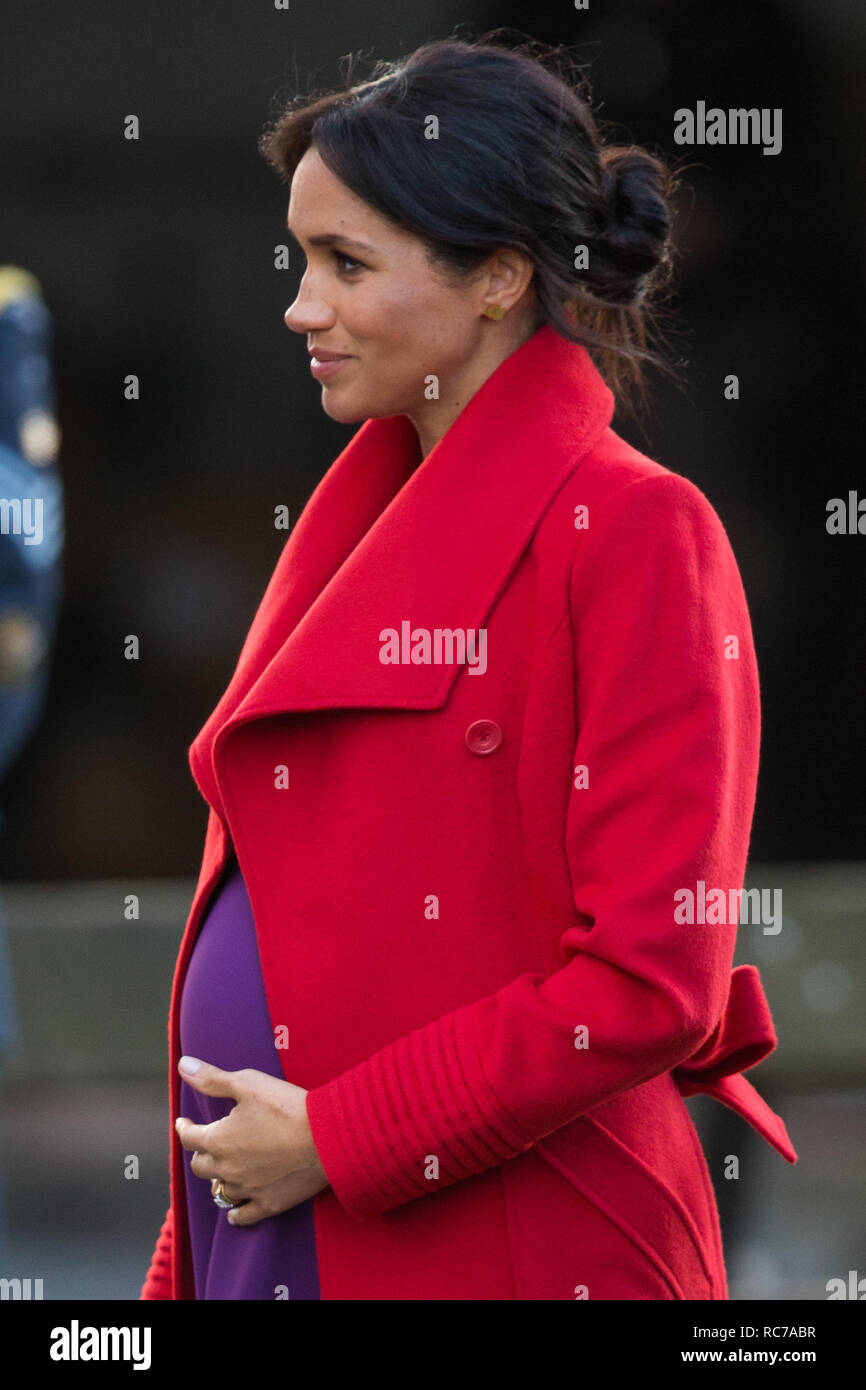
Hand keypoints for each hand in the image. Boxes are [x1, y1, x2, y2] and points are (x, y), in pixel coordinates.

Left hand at [175, 1057, 329, 1226]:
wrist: (326, 1137)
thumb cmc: (286, 1107)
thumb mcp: (248, 1083)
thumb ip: (212, 1079)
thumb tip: (183, 1066)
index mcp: (219, 1140)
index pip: (190, 1137)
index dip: (184, 1128)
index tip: (184, 1123)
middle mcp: (227, 1169)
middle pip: (201, 1166)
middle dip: (200, 1153)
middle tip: (204, 1145)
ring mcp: (247, 1190)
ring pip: (220, 1191)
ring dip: (217, 1180)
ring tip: (221, 1172)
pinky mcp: (269, 1204)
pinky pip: (243, 1215)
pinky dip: (235, 1213)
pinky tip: (233, 1212)